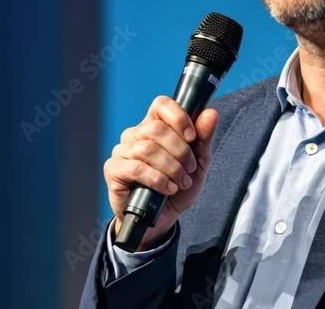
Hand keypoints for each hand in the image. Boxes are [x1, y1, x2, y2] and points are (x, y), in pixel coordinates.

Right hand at [103, 96, 217, 250]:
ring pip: (147, 148)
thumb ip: (204, 138)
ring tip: (180, 182)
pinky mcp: (113, 170)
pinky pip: (136, 167)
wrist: (162, 220)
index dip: (178, 117)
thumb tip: (211, 113)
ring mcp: (122, 151)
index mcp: (154, 126)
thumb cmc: (177, 188)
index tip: (192, 136)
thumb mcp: (197, 164)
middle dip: (180, 150)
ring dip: (171, 167)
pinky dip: (158, 179)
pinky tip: (167, 189)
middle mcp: (135, 135)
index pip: (161, 105)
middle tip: (189, 169)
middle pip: (156, 128)